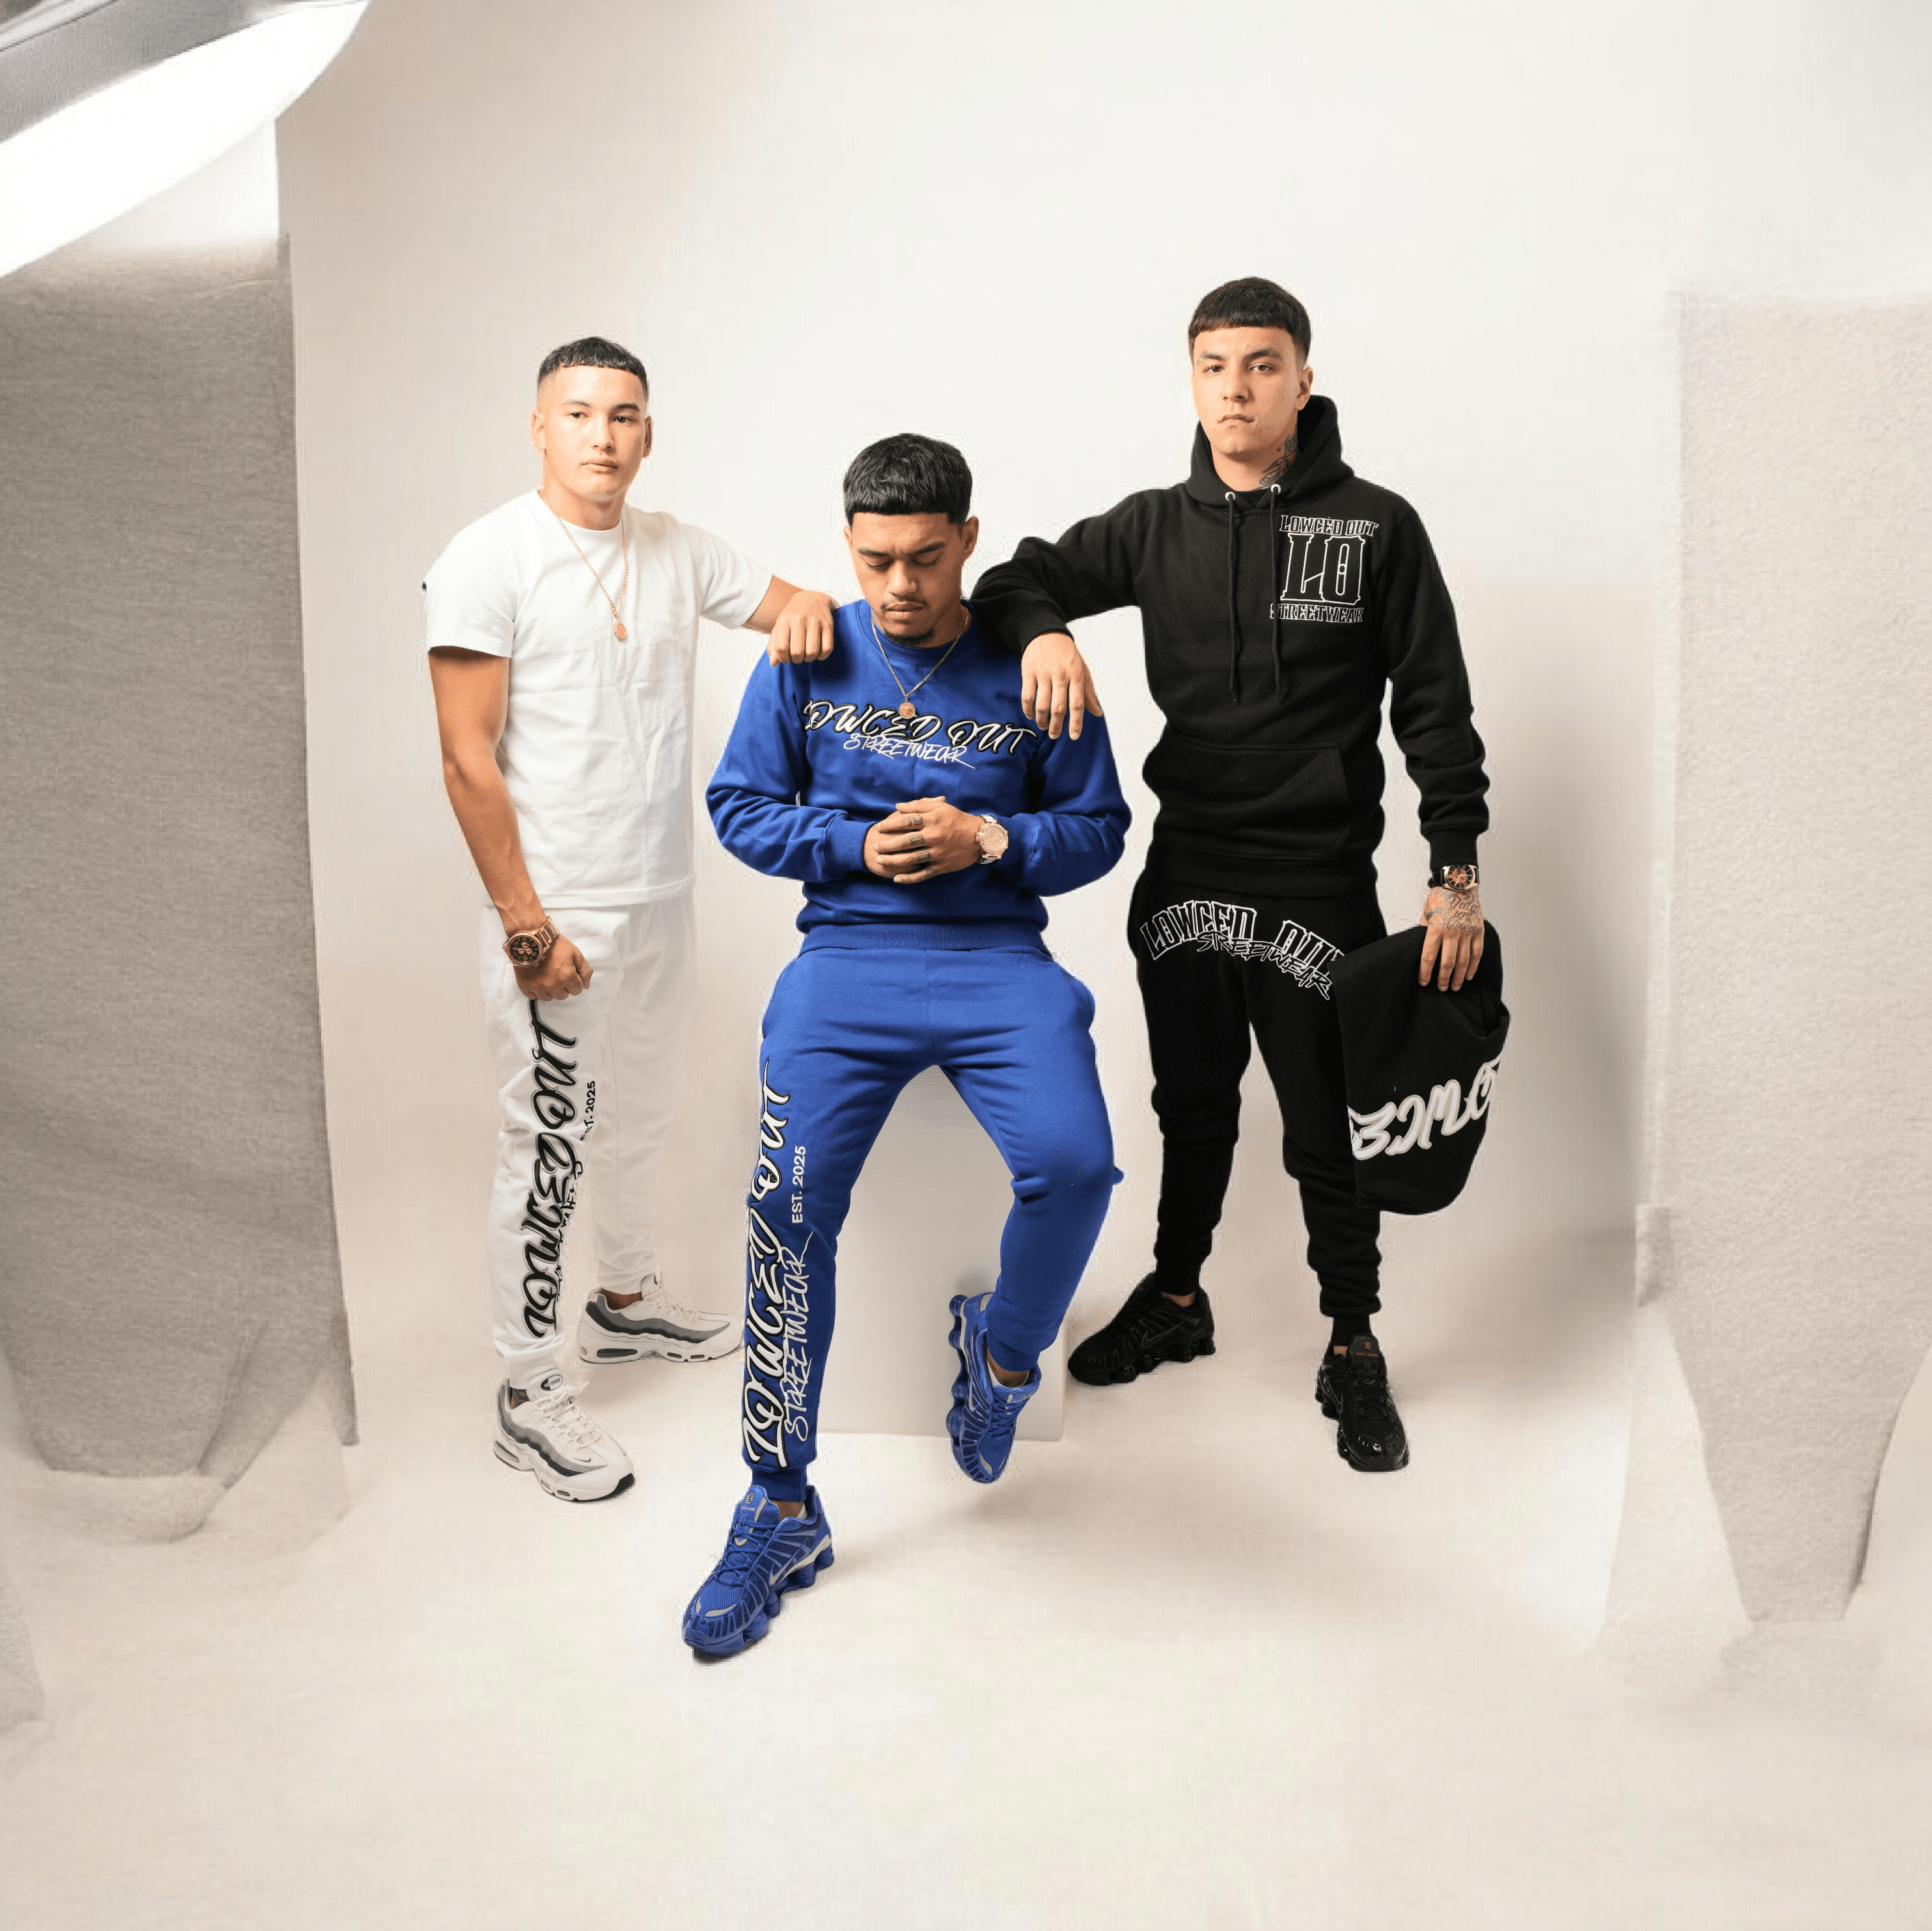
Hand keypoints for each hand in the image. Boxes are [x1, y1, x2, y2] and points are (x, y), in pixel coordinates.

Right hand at [515, 933, 592, 1000]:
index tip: (568, 972)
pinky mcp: (525, 986)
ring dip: (549, 989)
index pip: (577, 990)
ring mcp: (538, 987)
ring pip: (548, 997)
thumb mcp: (575, 953)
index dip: (574, 981)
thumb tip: (586, 986)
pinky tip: (536, 978)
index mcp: (567, 977)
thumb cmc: (554, 943)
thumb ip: (585, 971)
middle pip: (563, 995)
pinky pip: (533, 996)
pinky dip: (535, 990)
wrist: (531, 937)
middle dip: (563, 986)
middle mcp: (553, 985)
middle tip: (557, 972)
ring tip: (546, 975)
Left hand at [765, 589, 835, 663]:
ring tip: (807, 655)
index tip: (786, 658)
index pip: (781, 648)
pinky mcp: (828, 625)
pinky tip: (818, 653)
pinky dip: (822, 656)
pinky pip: (827, 648)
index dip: (783, 659)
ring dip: (809, 659)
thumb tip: (773, 663)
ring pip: (812, 652)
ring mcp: (815, 622)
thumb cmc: (793, 616)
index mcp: (784, 620)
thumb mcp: (780, 627)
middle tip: (797, 657)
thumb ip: (774, 645)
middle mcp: (799, 620)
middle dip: (797, 660)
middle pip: (797, 652)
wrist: (812, 598)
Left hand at [863, 795, 982, 884]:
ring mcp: (938, 853)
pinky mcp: (942, 866)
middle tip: (875, 845)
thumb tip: (898, 806)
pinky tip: (897, 879)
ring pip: (912, 858)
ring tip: (880, 860)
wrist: (980, 838)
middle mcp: (934, 836)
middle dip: (888, 844)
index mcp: (932, 820)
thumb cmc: (958, 819)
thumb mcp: (940, 807)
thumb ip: (919, 805)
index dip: (890, 824)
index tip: (879, 827)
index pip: (906, 821)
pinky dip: (910, 878)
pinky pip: (923, 874)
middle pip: (906, 841)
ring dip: (893, 860)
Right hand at [1019, 631, 1102, 739]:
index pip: (1077, 704)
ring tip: (1043, 726)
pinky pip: (1027, 696)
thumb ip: (1089, 693)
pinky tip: (1030, 715)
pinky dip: (1028, 710)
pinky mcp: (1028, 672)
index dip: (1076, 722)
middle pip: (1058, 708)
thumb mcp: (1082, 671)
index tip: (1074, 736)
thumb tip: (1097, 713)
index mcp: (1076, 675)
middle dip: (1056, 726)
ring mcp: (1043, 673)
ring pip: (1041, 705)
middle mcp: (1060, 675)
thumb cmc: (1067, 655)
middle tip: (1054, 735)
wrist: (1047, 633)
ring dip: (1042, 720)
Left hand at [1418, 882, 1483, 990]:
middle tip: (1441, 989)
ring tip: (1455, 987)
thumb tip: (1421, 947)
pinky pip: (1477, 953)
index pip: (1429, 957)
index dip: (1425, 972)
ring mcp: (1467, 933)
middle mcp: (1452, 933)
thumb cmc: (1440, 898)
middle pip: (1447, 963)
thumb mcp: (1426, 914)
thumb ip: (1425, 931)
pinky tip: (1470, 975)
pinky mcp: (1478, 931)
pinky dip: (1474, 966)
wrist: (1458, 884)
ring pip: (1464, 961)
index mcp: (1436, 929)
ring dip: (1459, 977)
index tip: (1423, 982)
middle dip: (1443, 979)